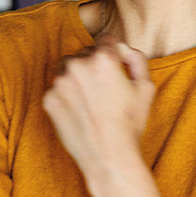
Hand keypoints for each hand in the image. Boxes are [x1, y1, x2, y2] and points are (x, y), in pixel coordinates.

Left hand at [42, 36, 155, 177]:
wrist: (108, 156)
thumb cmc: (130, 124)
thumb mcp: (146, 87)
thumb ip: (136, 59)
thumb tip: (124, 49)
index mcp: (103, 59)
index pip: (106, 40)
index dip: (114, 53)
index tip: (115, 65)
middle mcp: (78, 65)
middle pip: (85, 53)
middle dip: (94, 65)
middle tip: (105, 88)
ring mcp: (60, 83)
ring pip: (68, 68)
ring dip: (78, 76)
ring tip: (91, 99)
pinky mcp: (49, 99)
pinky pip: (58, 88)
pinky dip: (67, 95)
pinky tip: (81, 111)